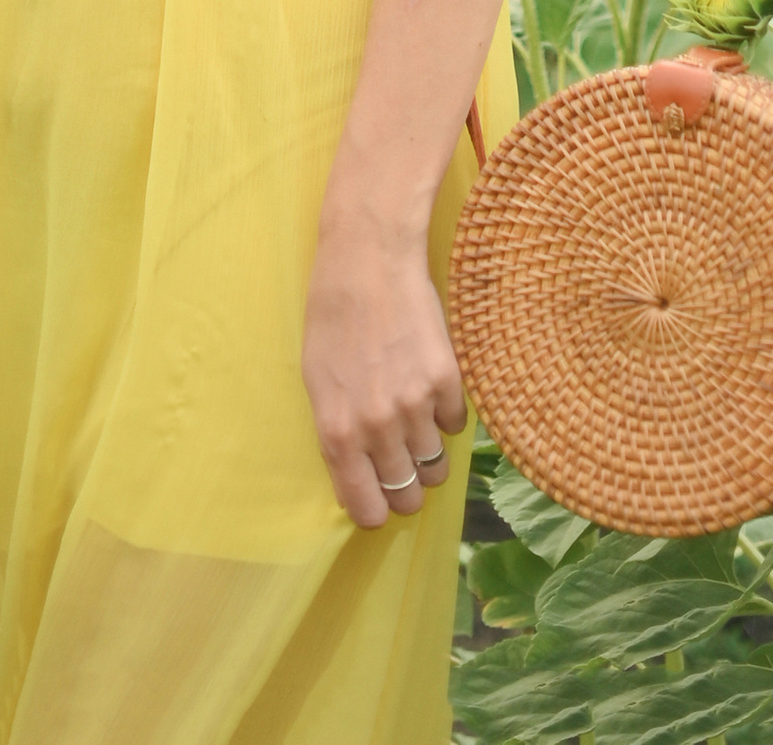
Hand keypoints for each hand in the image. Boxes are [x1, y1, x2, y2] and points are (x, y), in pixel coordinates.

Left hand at [301, 211, 464, 528]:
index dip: (375, 511)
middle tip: (400, 465)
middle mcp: (377, 428)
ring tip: (414, 425)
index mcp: (337, 432)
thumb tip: (359, 475)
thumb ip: (338, 435)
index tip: (379, 501)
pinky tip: (428, 388)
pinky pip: (454, 425)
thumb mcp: (317, 383)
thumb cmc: (331, 317)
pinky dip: (444, 416)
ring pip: (435, 467)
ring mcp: (415, 405)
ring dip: (426, 454)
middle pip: (407, 495)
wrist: (369, 261)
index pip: (367, 509)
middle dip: (404, 488)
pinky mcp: (446, 380)